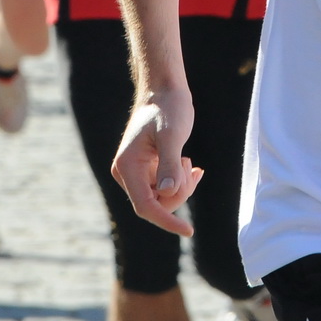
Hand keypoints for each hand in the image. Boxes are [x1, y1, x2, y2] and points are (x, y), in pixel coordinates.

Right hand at [111, 89, 202, 234]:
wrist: (164, 90)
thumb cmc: (168, 108)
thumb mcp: (172, 135)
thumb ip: (169, 164)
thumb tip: (167, 193)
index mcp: (127, 166)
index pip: (145, 206)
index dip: (167, 221)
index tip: (188, 230)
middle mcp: (126, 173)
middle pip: (156, 205)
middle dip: (179, 193)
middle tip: (192, 168)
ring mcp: (135, 173)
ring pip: (162, 198)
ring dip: (181, 186)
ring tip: (190, 162)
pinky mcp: (146, 170)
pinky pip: (164, 188)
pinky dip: (181, 181)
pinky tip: (193, 168)